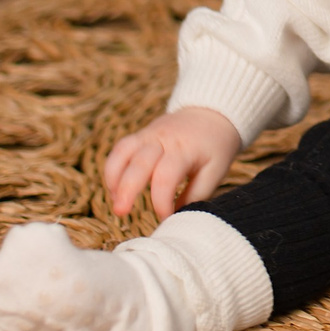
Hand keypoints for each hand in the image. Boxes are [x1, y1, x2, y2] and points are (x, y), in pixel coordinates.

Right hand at [103, 107, 242, 218]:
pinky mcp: (141, 135)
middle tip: (121, 213)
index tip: (165, 218)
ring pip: (123, 152)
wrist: (212, 112)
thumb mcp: (216, 170)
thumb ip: (198, 194)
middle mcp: (163, 139)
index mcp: (185, 150)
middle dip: (127, 190)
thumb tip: (179, 216)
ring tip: (115, 201)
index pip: (165, 177)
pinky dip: (113, 168)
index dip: (161, 202)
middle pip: (139, 163)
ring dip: (114, 178)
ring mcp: (149, 134)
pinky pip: (120, 149)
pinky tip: (115, 188)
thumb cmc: (216, 145)